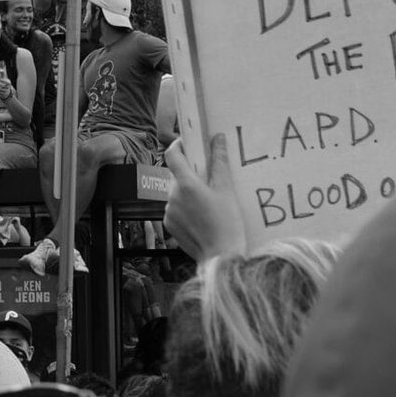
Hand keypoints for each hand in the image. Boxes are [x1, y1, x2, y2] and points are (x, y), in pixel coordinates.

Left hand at [164, 132, 248, 261]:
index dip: (178, 145)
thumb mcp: (226, 189)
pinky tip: (202, 215)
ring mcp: (168, 211)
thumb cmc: (227, 223)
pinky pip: (175, 208)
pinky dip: (186, 207)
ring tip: (209, 200)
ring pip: (176, 193)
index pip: (172, 155)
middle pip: (176, 175)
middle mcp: (172, 196)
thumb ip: (219, 162)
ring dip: (188, 191)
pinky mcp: (169, 225)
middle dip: (190, 172)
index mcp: (186, 184)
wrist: (221, 257)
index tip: (188, 142)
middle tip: (208, 175)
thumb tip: (218, 139)